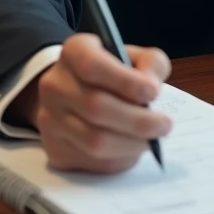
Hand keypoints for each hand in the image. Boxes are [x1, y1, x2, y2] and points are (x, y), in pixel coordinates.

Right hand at [7, 33, 172, 172]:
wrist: (78, 93)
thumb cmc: (113, 73)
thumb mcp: (134, 56)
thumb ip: (151, 63)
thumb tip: (151, 86)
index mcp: (74, 51)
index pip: (91, 65)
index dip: (124, 81)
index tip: (154, 91)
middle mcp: (54, 84)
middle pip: (95, 108)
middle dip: (138, 120)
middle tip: (164, 125)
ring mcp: (49, 119)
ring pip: (94, 141)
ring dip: (131, 144)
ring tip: (152, 139)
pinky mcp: (54, 150)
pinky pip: (91, 162)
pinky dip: (119, 159)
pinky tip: (132, 148)